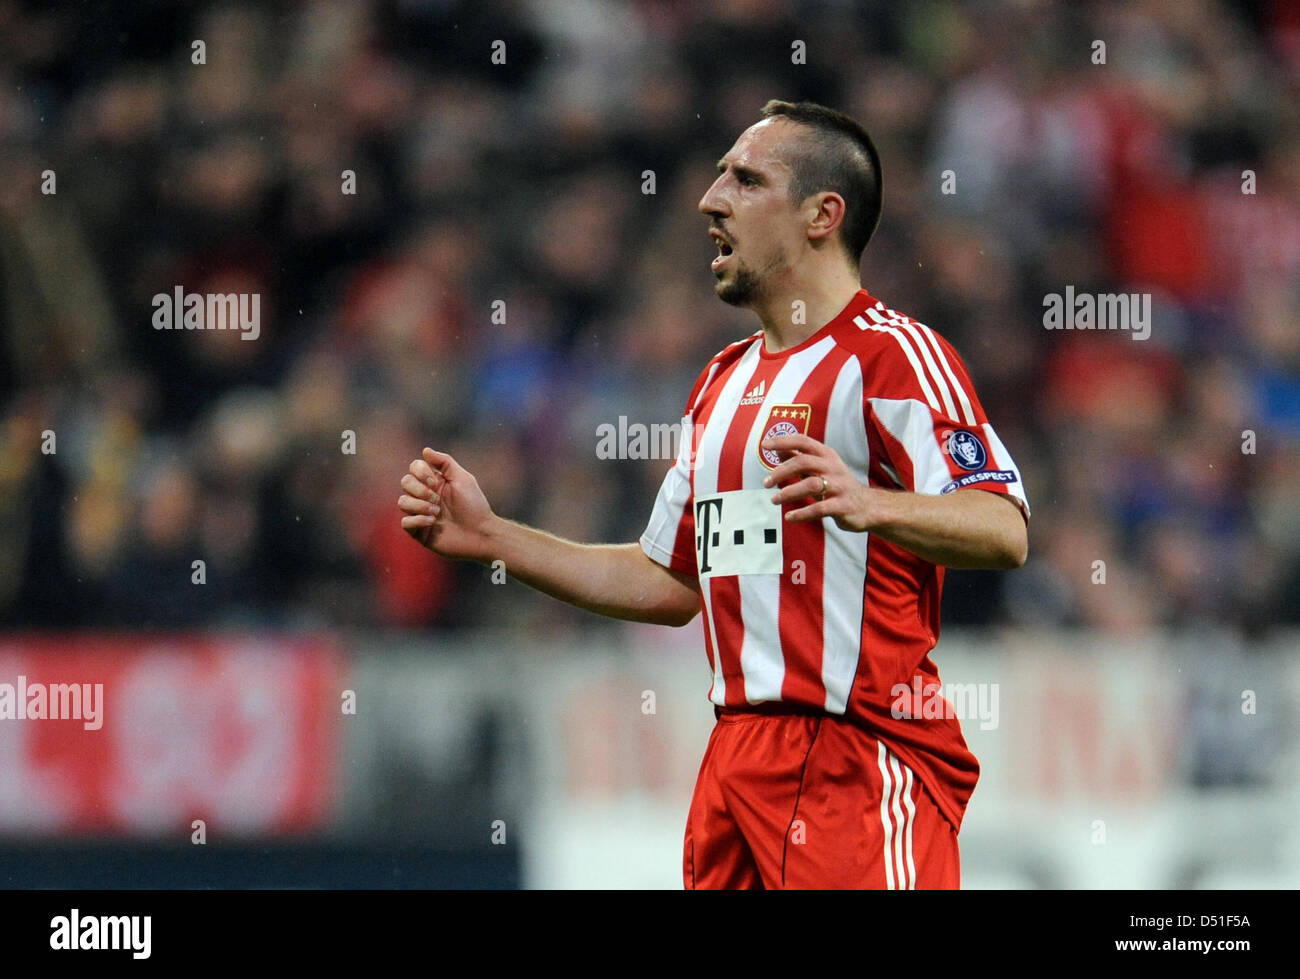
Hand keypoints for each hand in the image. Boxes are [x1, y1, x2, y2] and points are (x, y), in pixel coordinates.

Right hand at [398, 447, 496, 560]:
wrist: (481, 533)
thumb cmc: (474, 506)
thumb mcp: (463, 479)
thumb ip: (445, 462)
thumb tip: (425, 450)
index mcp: (435, 482)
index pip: (414, 468)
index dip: (420, 472)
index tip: (434, 482)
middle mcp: (425, 496)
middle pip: (405, 482)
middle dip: (420, 490)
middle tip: (437, 500)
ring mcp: (420, 513)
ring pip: (402, 502)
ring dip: (419, 505)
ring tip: (436, 513)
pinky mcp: (419, 531)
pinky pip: (405, 522)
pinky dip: (417, 520)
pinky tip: (432, 522)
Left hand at [761, 433, 875, 531]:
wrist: (868, 506)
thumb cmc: (838, 484)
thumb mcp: (820, 468)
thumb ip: (799, 459)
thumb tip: (778, 449)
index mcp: (826, 455)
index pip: (803, 441)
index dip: (783, 441)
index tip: (765, 445)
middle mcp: (833, 467)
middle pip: (804, 462)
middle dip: (782, 471)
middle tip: (766, 483)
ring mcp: (839, 486)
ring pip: (811, 485)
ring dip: (789, 492)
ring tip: (774, 500)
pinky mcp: (842, 506)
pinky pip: (820, 508)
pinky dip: (802, 513)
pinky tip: (790, 517)